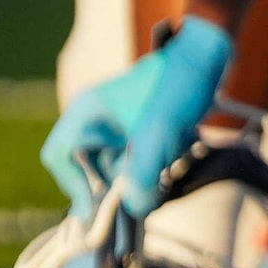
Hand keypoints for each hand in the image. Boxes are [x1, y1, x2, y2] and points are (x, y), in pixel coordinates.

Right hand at [39, 17, 232, 216]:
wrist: (208, 57)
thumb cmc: (178, 85)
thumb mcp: (160, 132)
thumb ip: (144, 172)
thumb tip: (135, 209)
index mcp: (85, 113)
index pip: (60, 156)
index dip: (74, 185)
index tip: (96, 207)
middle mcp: (94, 121)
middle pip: (86, 169)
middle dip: (110, 189)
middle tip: (135, 205)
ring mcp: (116, 128)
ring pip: (113, 170)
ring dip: (133, 183)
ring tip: (156, 185)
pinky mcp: (138, 134)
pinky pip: (133, 164)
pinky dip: (147, 174)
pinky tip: (167, 172)